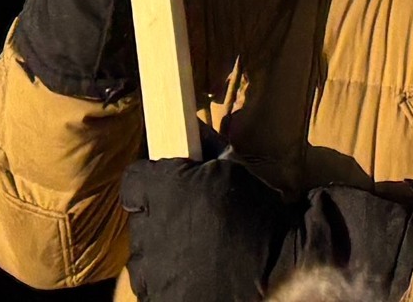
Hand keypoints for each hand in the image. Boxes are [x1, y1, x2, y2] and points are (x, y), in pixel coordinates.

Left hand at [121, 153, 296, 301]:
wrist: (278, 266)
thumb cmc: (257, 212)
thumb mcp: (234, 166)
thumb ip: (208, 147)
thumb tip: (195, 128)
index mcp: (162, 190)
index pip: (133, 180)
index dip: (150, 182)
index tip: (165, 187)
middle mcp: (148, 229)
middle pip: (139, 220)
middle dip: (159, 218)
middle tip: (188, 223)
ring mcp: (151, 271)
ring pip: (143, 257)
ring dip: (160, 253)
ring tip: (192, 254)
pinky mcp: (160, 299)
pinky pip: (152, 288)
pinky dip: (167, 282)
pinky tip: (193, 277)